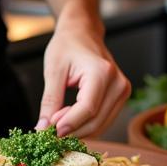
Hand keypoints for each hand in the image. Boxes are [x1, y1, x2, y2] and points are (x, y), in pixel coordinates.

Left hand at [36, 12, 130, 138]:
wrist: (82, 32)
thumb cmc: (67, 45)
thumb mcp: (53, 70)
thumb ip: (50, 101)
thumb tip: (43, 129)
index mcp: (102, 72)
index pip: (87, 109)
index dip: (68, 125)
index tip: (48, 133)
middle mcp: (118, 83)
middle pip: (95, 121)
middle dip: (71, 130)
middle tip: (48, 128)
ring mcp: (123, 90)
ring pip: (100, 125)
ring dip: (78, 129)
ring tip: (57, 119)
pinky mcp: (121, 96)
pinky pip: (103, 120)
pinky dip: (85, 124)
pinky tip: (69, 117)